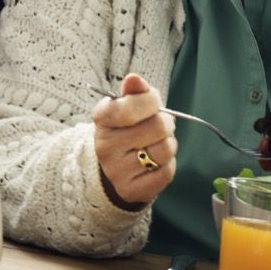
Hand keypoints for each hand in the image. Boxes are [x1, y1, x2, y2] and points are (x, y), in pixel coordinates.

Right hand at [92, 73, 176, 209]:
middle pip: (158, 127)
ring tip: (157, 143)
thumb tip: (135, 79)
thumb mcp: (126, 105)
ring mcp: (116, 171)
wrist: (114, 166)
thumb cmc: (126, 128)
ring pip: (165, 150)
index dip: (152, 101)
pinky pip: (166, 172)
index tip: (153, 102)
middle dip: (166, 123)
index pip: (134, 104)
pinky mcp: (131, 190)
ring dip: (168, 144)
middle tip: (160, 124)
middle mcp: (105, 145)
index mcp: (102, 118)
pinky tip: (154, 162)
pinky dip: (167, 165)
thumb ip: (134, 91)